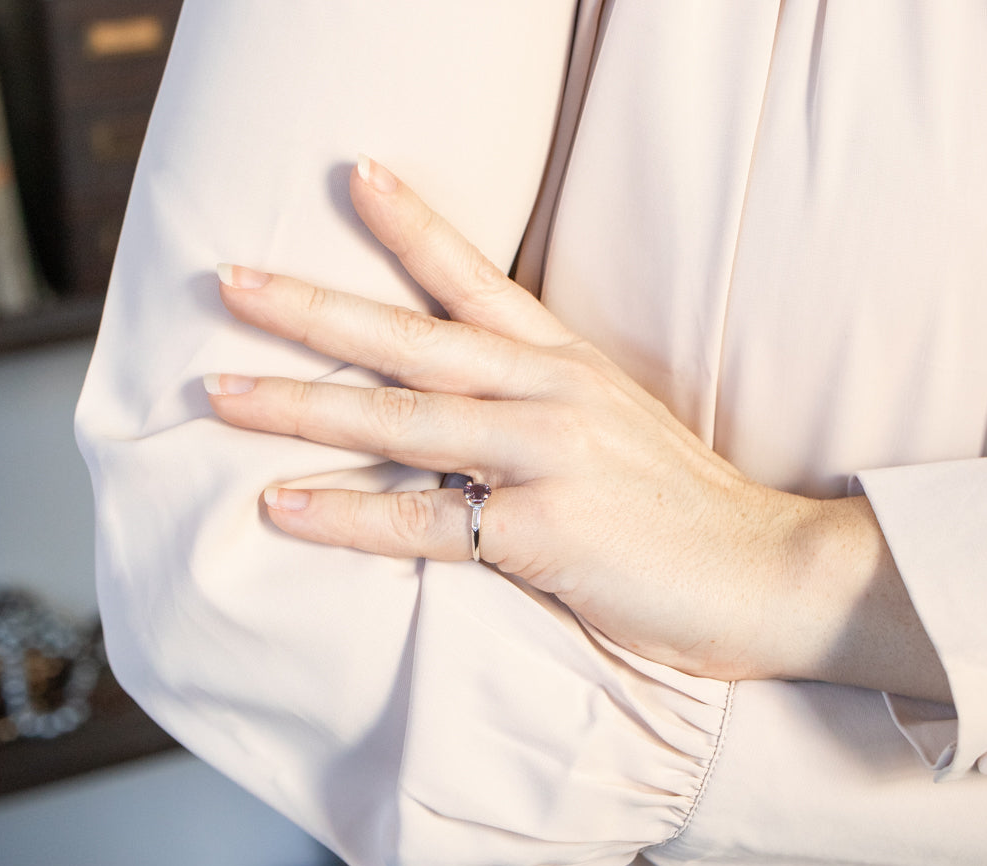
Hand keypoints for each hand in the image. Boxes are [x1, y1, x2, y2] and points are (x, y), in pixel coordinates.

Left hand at [204, 156, 949, 699]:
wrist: (768, 570)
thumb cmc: (689, 510)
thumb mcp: (619, 426)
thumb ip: (546, 404)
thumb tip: (470, 405)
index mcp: (569, 364)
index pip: (479, 279)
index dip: (414, 225)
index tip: (353, 174)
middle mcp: (551, 394)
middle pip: (412, 339)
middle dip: (313, 307)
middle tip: (231, 281)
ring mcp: (546, 457)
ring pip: (399, 418)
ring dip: (300, 403)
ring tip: (218, 392)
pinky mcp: (543, 529)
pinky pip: (422, 518)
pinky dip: (345, 513)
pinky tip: (279, 504)